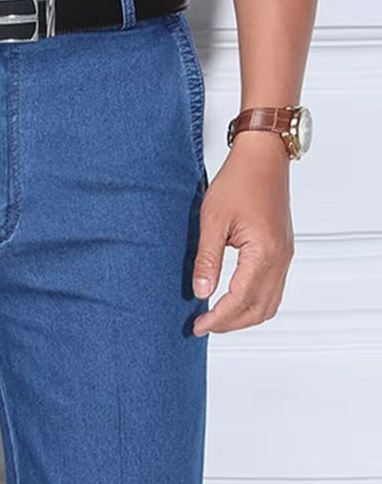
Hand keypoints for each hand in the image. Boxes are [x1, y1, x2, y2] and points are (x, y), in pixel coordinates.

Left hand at [192, 130, 294, 336]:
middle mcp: (280, 258)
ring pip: (269, 303)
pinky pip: (272, 289)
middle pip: (258, 309)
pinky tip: (232, 301)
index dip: (218, 318)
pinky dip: (253, 303)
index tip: (198, 326)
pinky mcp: (282, 252)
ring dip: (243, 316)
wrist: (263, 158)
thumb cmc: (239, 181)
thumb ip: (206, 259)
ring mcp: (285, 256)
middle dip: (230, 323)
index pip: (240, 299)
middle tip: (203, 326)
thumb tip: (200, 292)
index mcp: (264, 252)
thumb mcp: (212, 221)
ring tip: (216, 318)